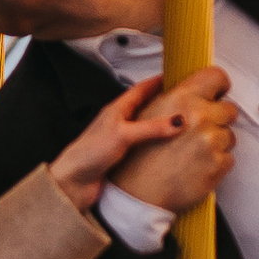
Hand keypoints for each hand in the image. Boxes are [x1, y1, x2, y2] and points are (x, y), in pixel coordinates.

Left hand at [48, 69, 236, 216]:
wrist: (73, 183)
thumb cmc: (88, 154)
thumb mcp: (123, 135)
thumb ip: (151, 128)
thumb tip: (178, 121)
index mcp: (117, 110)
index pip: (141, 88)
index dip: (158, 81)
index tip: (176, 76)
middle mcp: (119, 122)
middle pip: (145, 106)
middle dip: (164, 102)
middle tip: (184, 100)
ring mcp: (121, 140)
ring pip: (146, 127)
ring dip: (161, 125)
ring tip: (182, 124)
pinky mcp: (123, 157)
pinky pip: (144, 147)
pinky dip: (157, 145)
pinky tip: (167, 150)